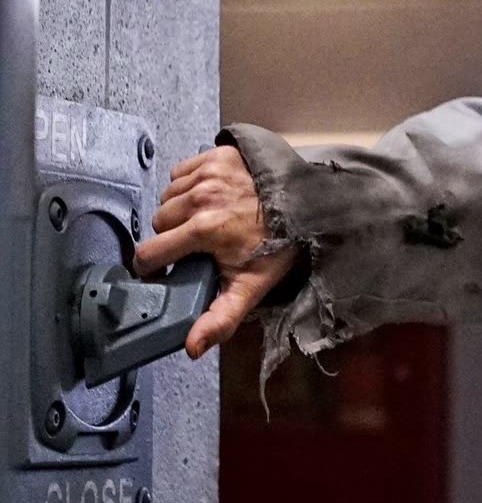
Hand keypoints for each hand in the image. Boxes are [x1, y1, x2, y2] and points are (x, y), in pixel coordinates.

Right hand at [133, 146, 300, 358]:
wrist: (310, 204)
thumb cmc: (279, 245)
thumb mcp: (252, 287)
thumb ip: (219, 318)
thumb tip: (190, 347)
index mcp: (203, 230)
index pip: (149, 252)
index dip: (152, 265)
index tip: (163, 268)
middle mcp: (202, 197)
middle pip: (159, 222)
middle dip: (171, 236)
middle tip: (195, 243)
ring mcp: (208, 173)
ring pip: (168, 196)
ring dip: (179, 209)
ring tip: (204, 219)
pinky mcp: (216, 155)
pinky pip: (183, 171)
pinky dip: (189, 183)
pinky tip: (209, 196)